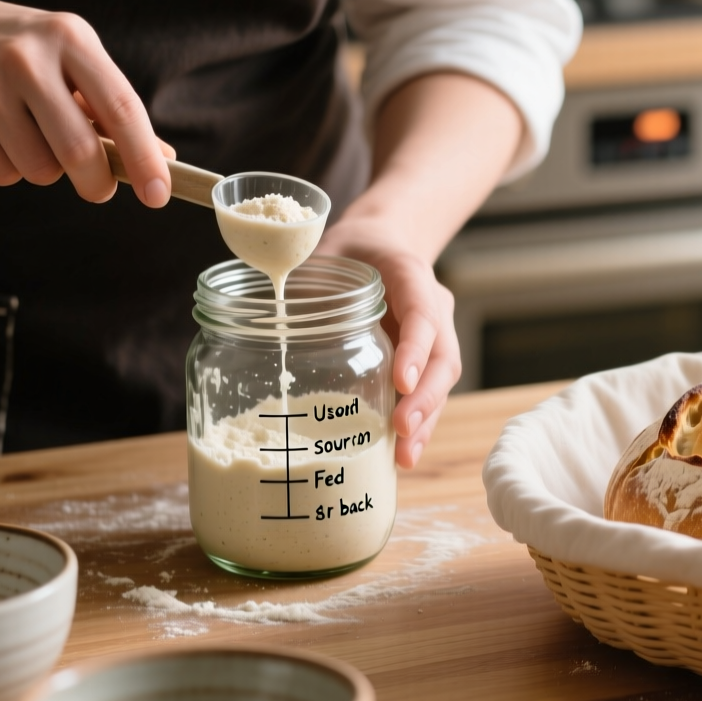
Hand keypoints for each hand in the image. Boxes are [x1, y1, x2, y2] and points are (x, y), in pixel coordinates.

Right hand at [0, 0, 169, 205]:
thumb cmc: (19, 51)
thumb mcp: (70, 58)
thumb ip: (112, 108)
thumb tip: (163, 158)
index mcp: (70, 39)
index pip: (122, 108)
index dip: (145, 158)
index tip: (159, 195)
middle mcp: (27, 59)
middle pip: (79, 150)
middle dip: (97, 183)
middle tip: (99, 188)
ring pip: (40, 169)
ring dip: (47, 171)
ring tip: (32, 139)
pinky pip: (3, 173)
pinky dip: (11, 169)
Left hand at [315, 219, 460, 468]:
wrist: (379, 243)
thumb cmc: (347, 251)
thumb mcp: (322, 254)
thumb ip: (300, 283)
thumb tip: (258, 318)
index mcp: (409, 274)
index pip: (421, 312)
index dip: (415, 348)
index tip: (400, 381)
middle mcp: (432, 307)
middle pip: (443, 357)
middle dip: (425, 398)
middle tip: (403, 431)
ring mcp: (433, 336)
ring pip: (441, 381)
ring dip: (425, 420)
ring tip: (403, 457)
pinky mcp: (423, 360)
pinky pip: (427, 392)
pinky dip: (416, 423)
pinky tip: (399, 453)